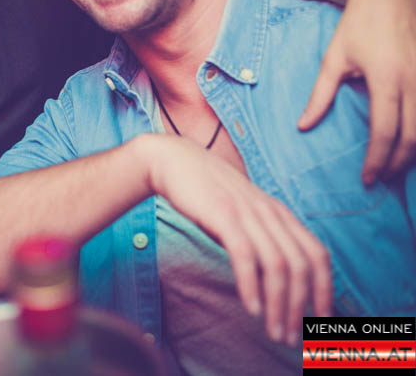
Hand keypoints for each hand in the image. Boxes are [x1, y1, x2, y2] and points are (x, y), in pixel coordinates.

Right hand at [144, 134, 331, 345]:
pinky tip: (251, 308)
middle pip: (301, 266)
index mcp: (279, 213)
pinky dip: (251, 285)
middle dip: (300, 308)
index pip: (317, 254)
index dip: (324, 289)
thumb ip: (259, 238)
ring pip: (278, 266)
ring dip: (279, 305)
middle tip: (291, 337)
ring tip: (274, 332)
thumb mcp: (241, 215)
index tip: (320, 320)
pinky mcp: (223, 214)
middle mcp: (270, 213)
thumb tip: (271, 277)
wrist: (173, 161)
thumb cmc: (205, 193)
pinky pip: (245, 255)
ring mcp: (247, 212)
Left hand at [298, 0, 415, 183]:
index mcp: (386, 78)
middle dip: (399, 163)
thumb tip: (303, 127)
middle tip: (383, 178)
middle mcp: (415, 80)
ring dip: (415, 152)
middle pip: (413, 136)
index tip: (367, 178)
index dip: (377, 160)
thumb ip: (320, 96)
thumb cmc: (356, 26)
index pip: (384, 131)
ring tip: (397, 166)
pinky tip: (413, 142)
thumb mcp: (333, 59)